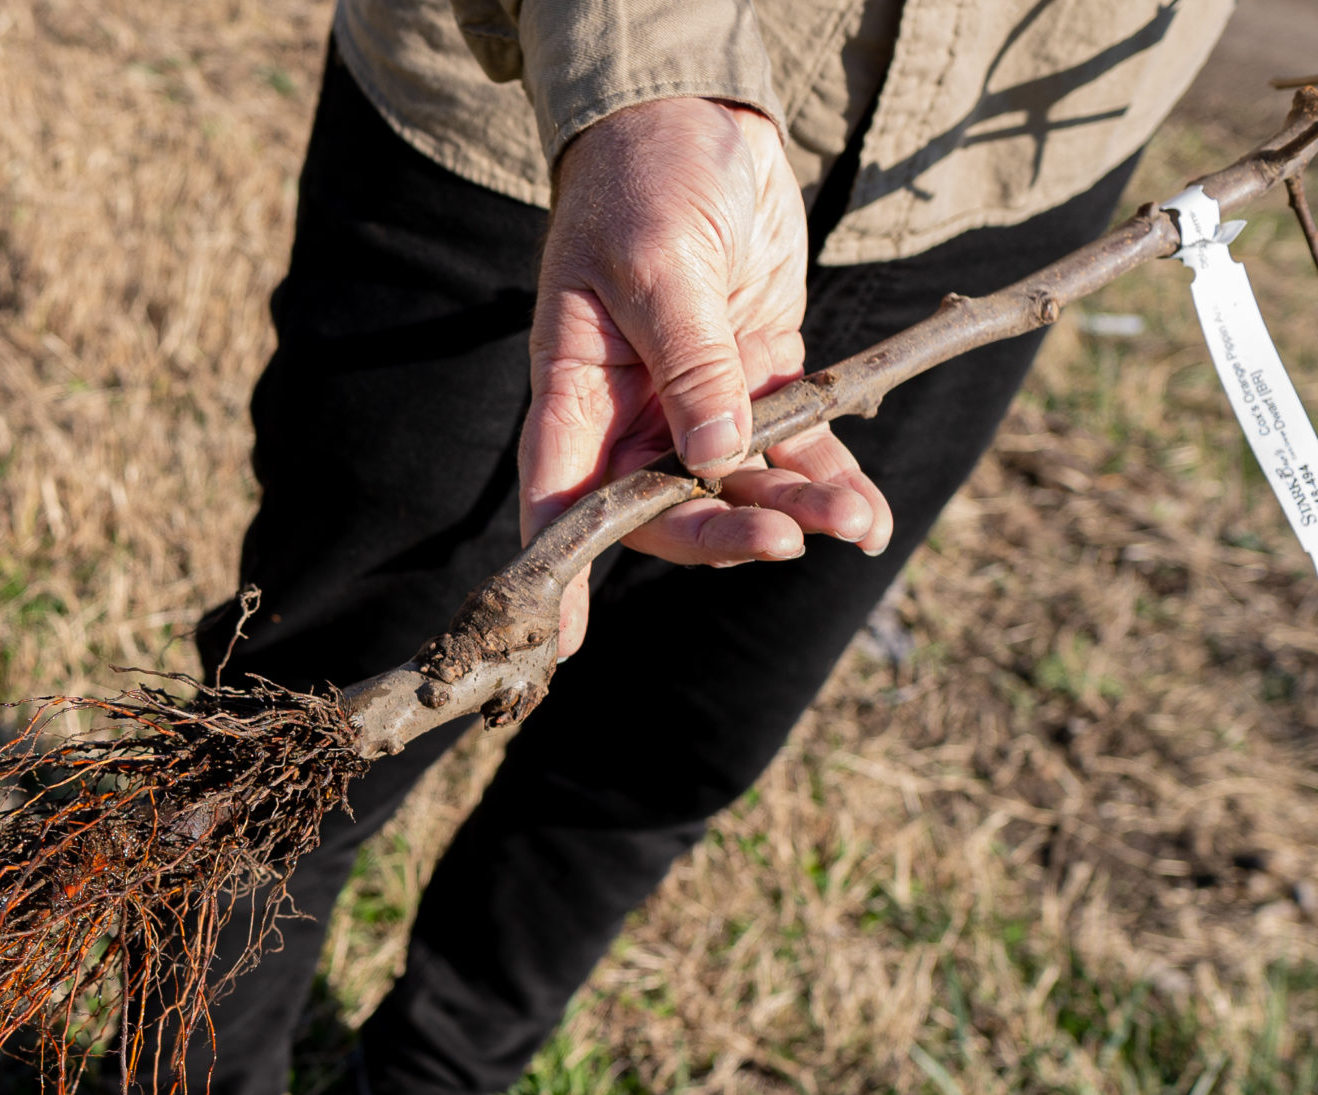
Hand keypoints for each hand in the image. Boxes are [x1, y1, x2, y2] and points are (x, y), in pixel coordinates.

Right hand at [522, 98, 892, 657]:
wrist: (701, 121)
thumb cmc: (647, 183)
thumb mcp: (661, 265)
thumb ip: (691, 364)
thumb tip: (716, 462)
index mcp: (576, 392)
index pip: (561, 498)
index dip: (566, 569)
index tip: (570, 640)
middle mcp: (631, 415)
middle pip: (666, 508)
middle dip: (727, 533)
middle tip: (788, 544)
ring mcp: (698, 402)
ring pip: (741, 487)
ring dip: (796, 512)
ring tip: (856, 524)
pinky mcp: (761, 380)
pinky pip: (794, 447)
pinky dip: (830, 478)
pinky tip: (867, 513)